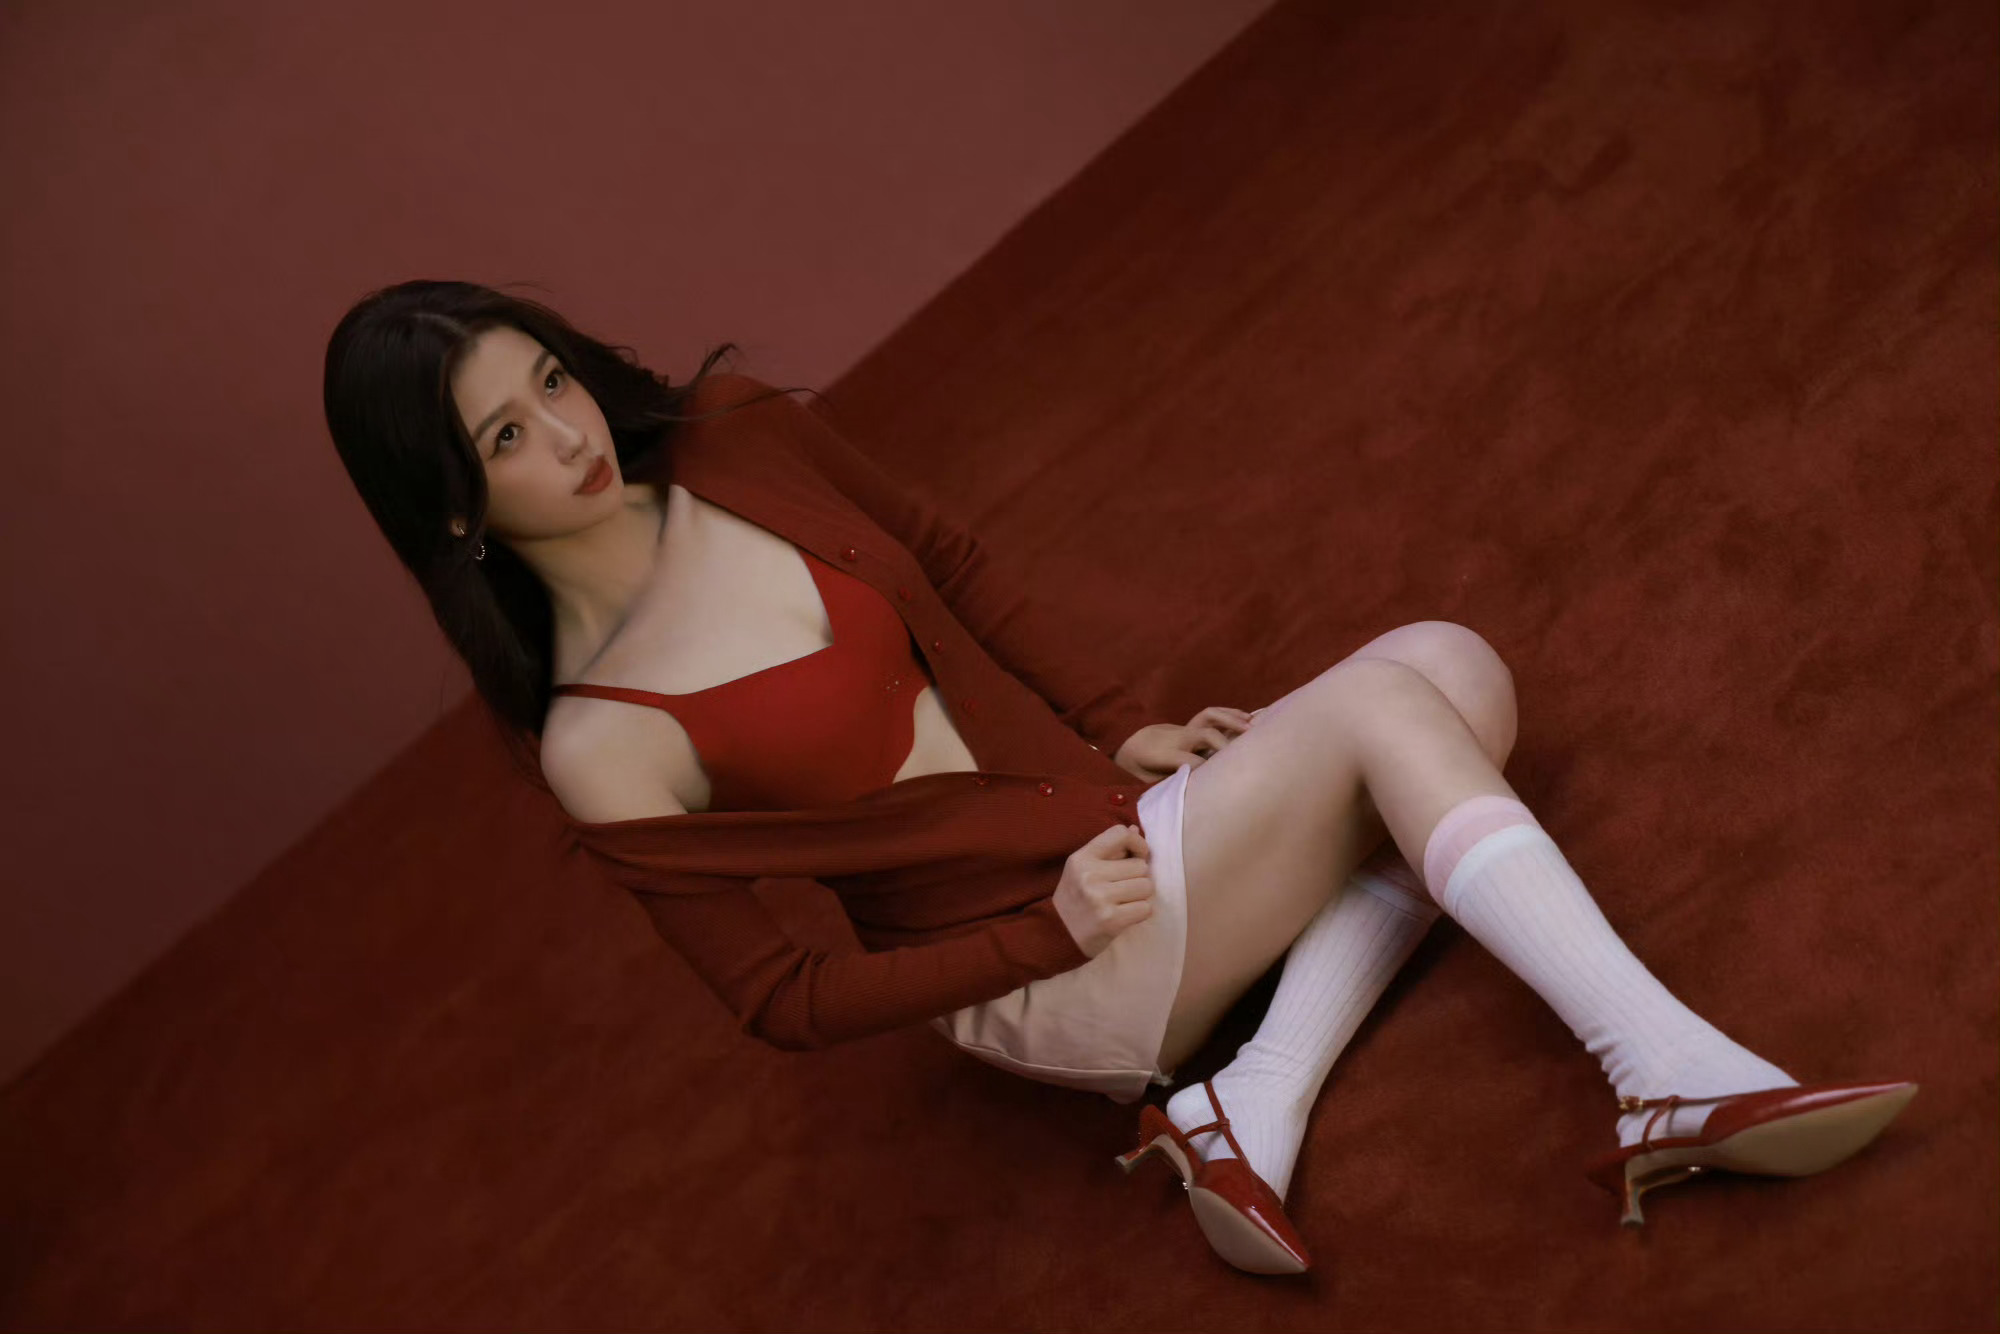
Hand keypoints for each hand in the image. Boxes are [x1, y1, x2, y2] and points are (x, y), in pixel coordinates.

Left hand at [1110, 705, 1263, 782]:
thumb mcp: (1148, 780)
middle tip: (1241, 756)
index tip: (1218, 782)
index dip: (1204, 769)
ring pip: (1209, 718)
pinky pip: (1211, 715)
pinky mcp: (1190, 725)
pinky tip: (1246, 718)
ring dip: (1231, 721)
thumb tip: (1191, 791)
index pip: (1191, 761)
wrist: (1131, 742)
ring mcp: (1185, 728)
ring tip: (1251, 729)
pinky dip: (1228, 713)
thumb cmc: (1141, 767)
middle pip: (1205, 735)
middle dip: (1223, 744)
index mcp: (1165, 754)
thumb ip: (1169, 783)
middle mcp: (1177, 737)